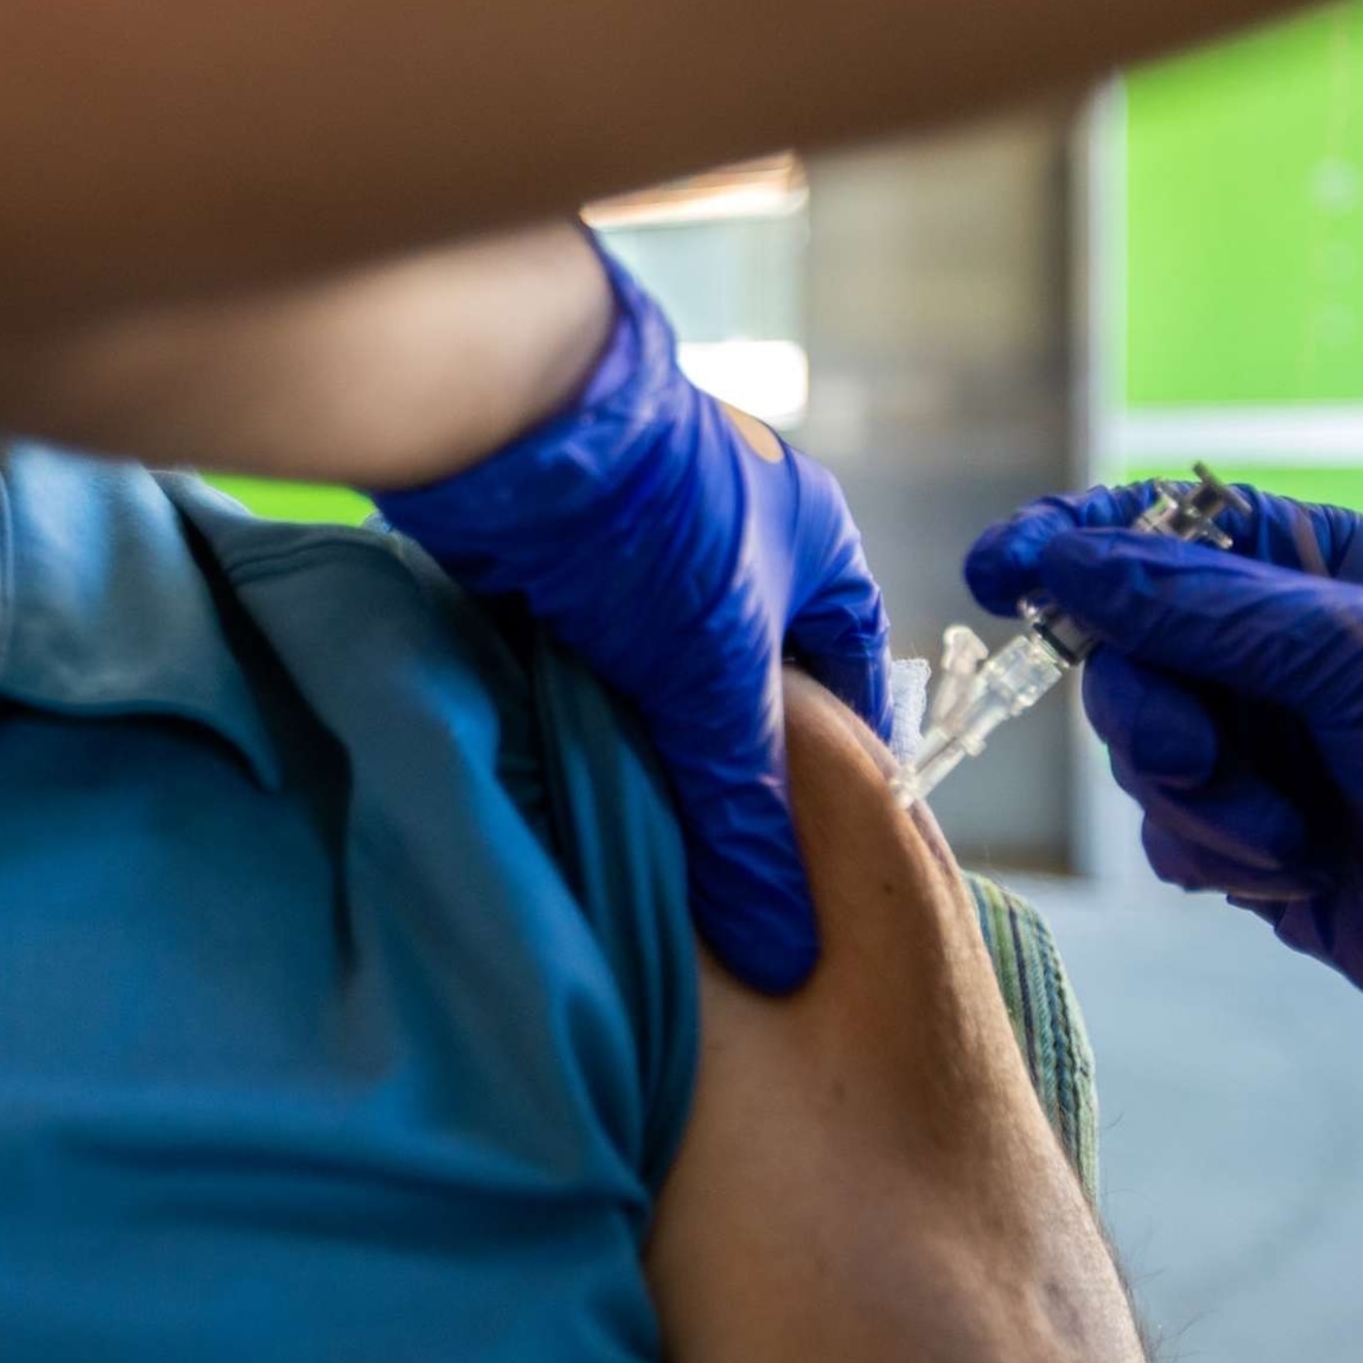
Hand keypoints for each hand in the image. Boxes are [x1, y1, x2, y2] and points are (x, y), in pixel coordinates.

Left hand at [375, 243, 887, 994]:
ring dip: (645, 737)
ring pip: (659, 668)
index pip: (856, 671)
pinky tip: (564, 773)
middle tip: (718, 864)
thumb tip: (782, 942)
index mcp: (813, 542)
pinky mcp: (559, 552)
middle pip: (751, 677)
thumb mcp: (718, 681)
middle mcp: (739, 533)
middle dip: (730, 760)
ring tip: (639, 836)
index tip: (823, 853)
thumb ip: (747, 811)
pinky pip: (585, 650)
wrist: (505, 421)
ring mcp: (643, 540)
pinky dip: (578, 706)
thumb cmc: (649, 525)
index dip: (847, 761)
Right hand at [966, 483, 1362, 1137]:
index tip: (1001, 574)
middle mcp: (1274, 650)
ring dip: (1196, 799)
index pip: (1158, 525)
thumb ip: (1204, 607)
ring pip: (1133, 752)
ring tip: (1291, 833)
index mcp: (1312, 567)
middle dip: (1148, 710)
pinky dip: (1214, 856)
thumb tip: (1065, 557)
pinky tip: (1298, 872)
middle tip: (1202, 754)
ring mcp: (1263, 746)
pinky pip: (1165, 835)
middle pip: (1121, 649)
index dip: (1071, 542)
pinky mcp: (1255, 841)